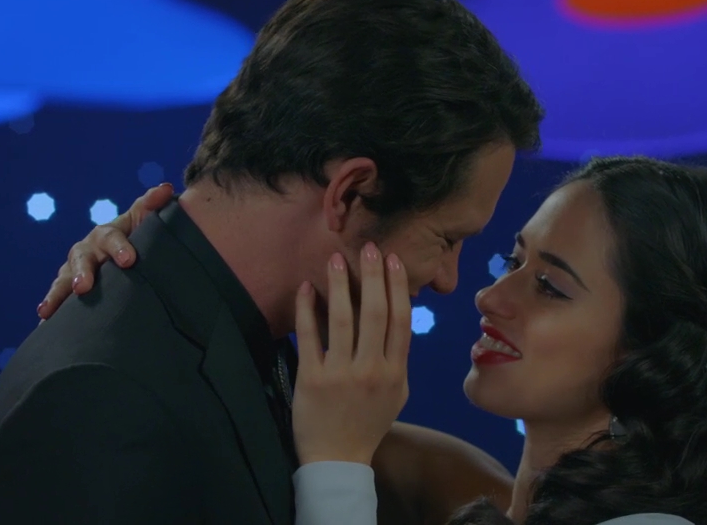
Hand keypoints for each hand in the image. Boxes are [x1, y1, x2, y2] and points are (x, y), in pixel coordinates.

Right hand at [37, 183, 173, 319]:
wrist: (128, 253)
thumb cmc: (139, 236)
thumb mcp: (145, 219)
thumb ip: (152, 205)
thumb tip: (165, 188)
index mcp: (108, 234)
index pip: (112, 238)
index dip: (119, 247)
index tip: (129, 260)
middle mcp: (88, 250)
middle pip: (81, 259)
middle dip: (81, 272)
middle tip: (83, 287)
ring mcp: (76, 269)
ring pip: (63, 279)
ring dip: (57, 292)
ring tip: (50, 309)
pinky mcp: (69, 287)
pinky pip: (59, 297)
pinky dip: (51, 306)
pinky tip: (43, 320)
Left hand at [292, 243, 411, 465]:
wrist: (338, 459)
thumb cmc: (368, 423)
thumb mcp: (397, 393)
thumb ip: (398, 359)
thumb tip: (398, 320)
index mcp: (395, 371)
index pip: (400, 321)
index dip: (398, 287)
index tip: (393, 261)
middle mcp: (372, 370)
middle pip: (375, 313)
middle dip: (373, 276)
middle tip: (369, 248)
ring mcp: (341, 374)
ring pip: (343, 320)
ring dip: (340, 285)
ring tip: (336, 259)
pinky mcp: (313, 378)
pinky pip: (310, 337)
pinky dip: (308, 310)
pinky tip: (306, 288)